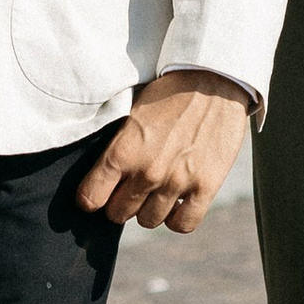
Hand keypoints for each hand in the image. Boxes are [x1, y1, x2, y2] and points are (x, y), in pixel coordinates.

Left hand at [76, 68, 251, 234]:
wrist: (212, 79)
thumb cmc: (168, 92)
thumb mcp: (130, 114)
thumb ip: (116, 147)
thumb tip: (103, 175)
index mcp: (122, 152)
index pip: (90, 198)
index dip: (92, 197)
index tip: (98, 193)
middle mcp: (147, 172)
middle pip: (119, 214)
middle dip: (120, 203)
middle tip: (130, 188)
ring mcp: (177, 182)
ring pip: (149, 221)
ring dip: (149, 208)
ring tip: (156, 190)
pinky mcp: (206, 187)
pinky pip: (183, 224)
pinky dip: (177, 217)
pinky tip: (178, 201)